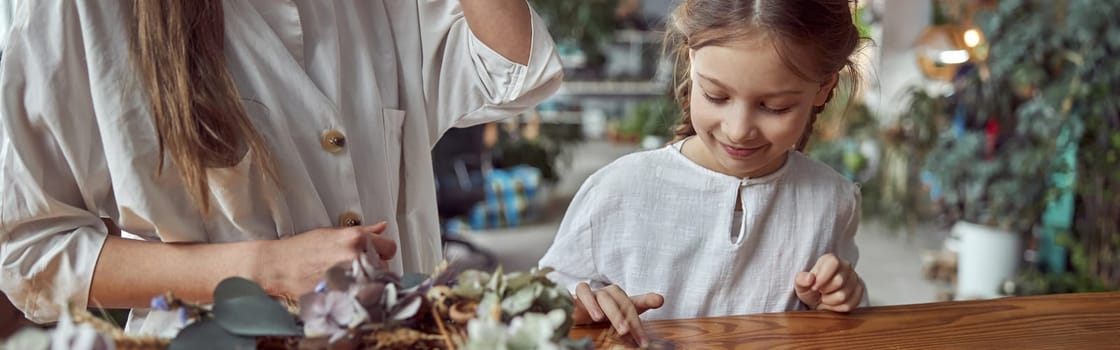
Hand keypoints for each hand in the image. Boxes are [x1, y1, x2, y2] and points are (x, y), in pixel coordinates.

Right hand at [256, 222, 395, 297]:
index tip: (374, 254)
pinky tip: (343, 290)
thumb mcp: (332, 232)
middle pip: (384, 267)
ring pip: (375, 284)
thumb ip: (362, 231)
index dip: (382, 251)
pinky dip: (356, 296)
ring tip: (347, 279)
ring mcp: (350, 277)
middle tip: (355, 268)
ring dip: (366, 283)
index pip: (389, 247)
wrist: (278, 268)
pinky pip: (362, 297)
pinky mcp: (343, 295)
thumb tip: (381, 227)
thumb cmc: (301, 250)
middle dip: (374, 268)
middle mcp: (355, 257)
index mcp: (355, 238)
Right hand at [572, 282, 663, 346]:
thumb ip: (632, 326)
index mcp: (623, 300)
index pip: (637, 301)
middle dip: (625, 317)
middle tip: (627, 331)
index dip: (648, 300)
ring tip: (605, 321)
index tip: (659, 301)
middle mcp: (610, 294)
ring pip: (603, 297)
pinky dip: (588, 301)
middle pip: (621, 301)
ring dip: (608, 310)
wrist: (577, 312)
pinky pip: (583, 291)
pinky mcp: (580, 294)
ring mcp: (596, 292)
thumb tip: (647, 331)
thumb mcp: (619, 323)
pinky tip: (593, 316)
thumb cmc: (602, 317)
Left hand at [795, 254, 863, 311]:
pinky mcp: (859, 291)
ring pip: (844, 296)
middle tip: (820, 292)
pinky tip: (832, 304)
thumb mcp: (800, 284)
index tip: (814, 286)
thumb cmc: (810, 287)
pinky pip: (850, 305)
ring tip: (825, 298)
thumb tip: (809, 278)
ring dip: (830, 302)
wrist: (818, 296)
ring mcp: (854, 278)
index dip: (823, 277)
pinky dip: (837, 308)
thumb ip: (801, 280)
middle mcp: (845, 266)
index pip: (833, 263)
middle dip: (825, 291)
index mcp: (830, 260)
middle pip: (839, 281)